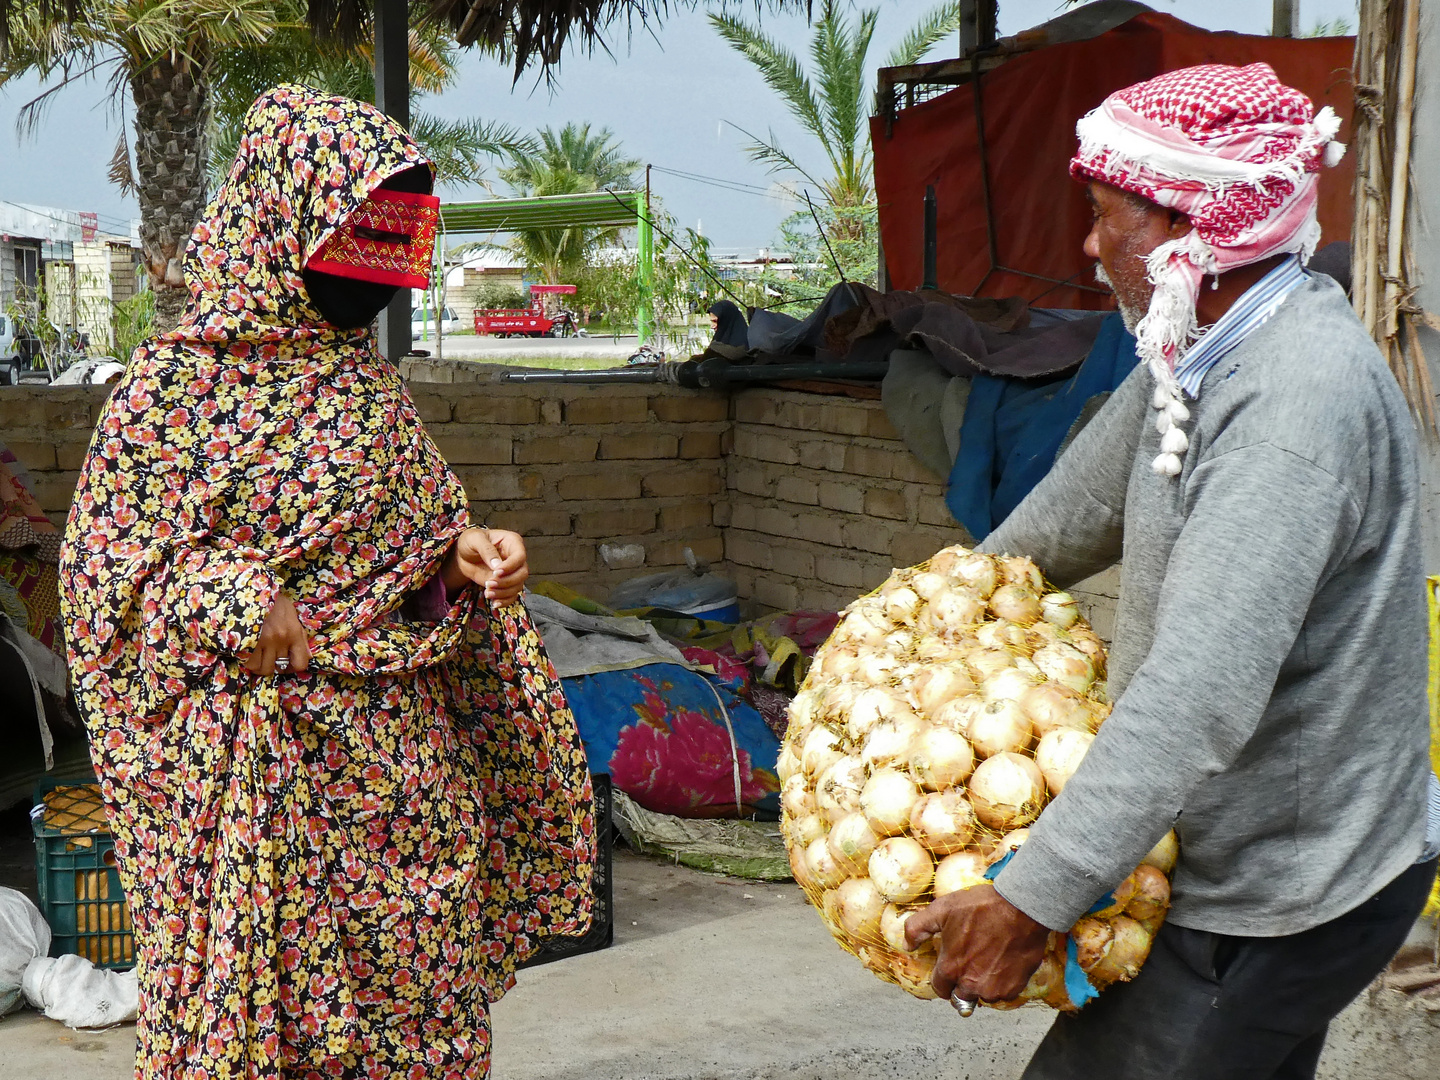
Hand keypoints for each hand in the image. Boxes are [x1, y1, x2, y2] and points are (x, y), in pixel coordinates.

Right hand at [242, 592, 310, 676]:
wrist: (255, 589)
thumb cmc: (274, 602)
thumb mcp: (292, 615)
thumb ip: (300, 637)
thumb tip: (306, 655)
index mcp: (295, 632)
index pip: (301, 663)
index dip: (292, 667)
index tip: (285, 664)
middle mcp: (282, 638)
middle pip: (280, 668)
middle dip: (274, 666)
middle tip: (268, 660)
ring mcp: (264, 640)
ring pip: (265, 669)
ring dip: (260, 667)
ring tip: (257, 659)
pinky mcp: (249, 640)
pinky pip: (250, 663)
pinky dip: (249, 663)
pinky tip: (248, 655)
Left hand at [442, 527, 528, 608]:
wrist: (464, 555)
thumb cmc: (470, 541)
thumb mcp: (475, 540)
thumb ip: (486, 550)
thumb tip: (497, 565)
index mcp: (512, 542)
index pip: (520, 556)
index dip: (510, 566)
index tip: (495, 572)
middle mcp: (516, 558)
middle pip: (522, 573)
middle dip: (507, 582)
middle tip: (489, 584)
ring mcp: (512, 572)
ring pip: (518, 586)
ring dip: (503, 592)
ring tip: (487, 593)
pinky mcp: (506, 583)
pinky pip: (512, 595)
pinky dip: (505, 601)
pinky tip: (494, 603)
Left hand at [905, 882, 1050, 1004]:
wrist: (1021, 908)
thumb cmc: (982, 906)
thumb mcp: (941, 909)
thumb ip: (917, 928)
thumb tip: (906, 944)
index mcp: (951, 968)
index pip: (939, 988)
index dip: (943, 977)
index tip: (950, 966)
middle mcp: (971, 984)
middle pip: (960, 997)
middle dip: (961, 984)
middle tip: (970, 963)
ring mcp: (994, 989)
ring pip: (982, 996)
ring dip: (983, 984)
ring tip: (988, 959)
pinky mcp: (1014, 988)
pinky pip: (1003, 993)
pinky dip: (1002, 982)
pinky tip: (1004, 961)